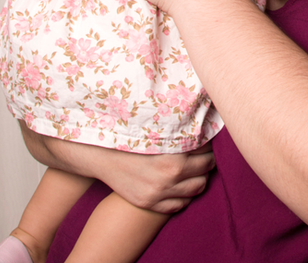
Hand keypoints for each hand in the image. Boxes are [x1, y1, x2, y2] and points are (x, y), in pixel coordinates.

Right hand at [20, 122, 214, 212]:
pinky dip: (183, 195)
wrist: (99, 154)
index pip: (207, 152)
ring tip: (193, 166)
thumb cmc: (129, 133)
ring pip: (197, 189)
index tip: (205, 136)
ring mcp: (159, 193)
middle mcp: (169, 178)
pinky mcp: (150, 203)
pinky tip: (180, 183)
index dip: (208, 143)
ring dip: (199, 177)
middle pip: (206, 171)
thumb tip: (205, 102)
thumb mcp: (156, 124)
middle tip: (201, 151)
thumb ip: (181, 121)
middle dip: (207, 160)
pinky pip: (179, 205)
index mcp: (173, 157)